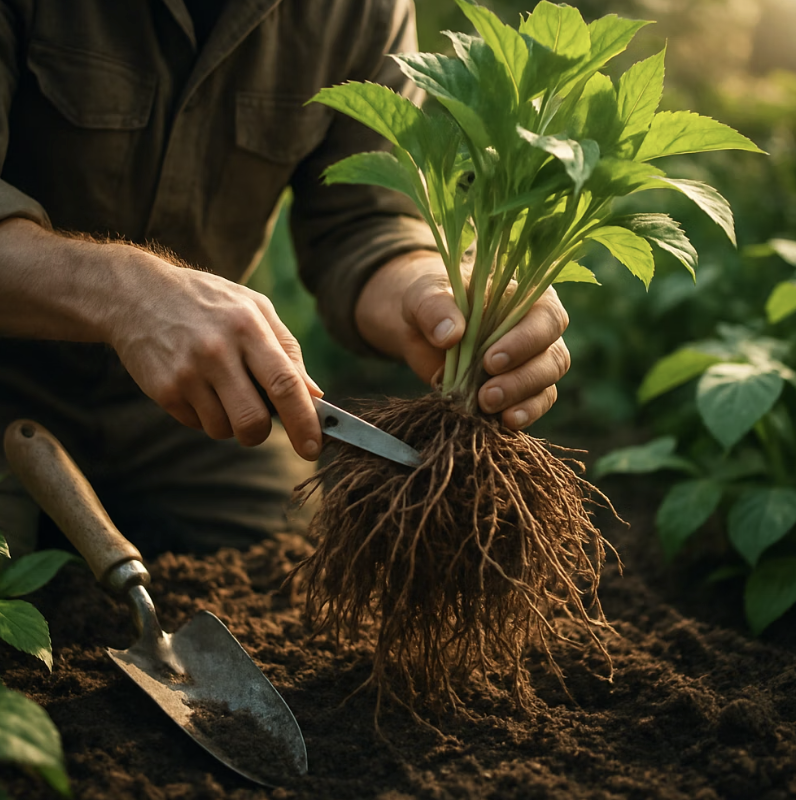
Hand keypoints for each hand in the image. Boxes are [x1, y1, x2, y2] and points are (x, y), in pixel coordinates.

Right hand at [107, 249, 322, 457]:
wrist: (136, 294)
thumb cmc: (209, 302)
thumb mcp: (253, 308)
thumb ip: (287, 350)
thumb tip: (314, 395)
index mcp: (248, 327)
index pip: (285, 384)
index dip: (304, 422)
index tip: (313, 449)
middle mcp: (217, 351)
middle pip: (253, 421)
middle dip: (261, 433)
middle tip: (258, 421)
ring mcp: (187, 372)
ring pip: (224, 430)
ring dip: (230, 422)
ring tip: (220, 388)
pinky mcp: (164, 390)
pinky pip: (198, 425)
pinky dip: (205, 416)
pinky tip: (196, 386)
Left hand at [355, 251, 569, 428]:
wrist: (418, 329)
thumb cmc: (429, 302)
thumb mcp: (424, 296)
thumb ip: (435, 308)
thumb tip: (449, 333)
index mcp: (525, 297)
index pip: (546, 317)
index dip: (525, 341)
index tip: (491, 360)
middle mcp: (537, 330)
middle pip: (553, 357)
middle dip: (522, 379)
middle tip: (487, 394)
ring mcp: (532, 362)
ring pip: (546, 384)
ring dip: (521, 399)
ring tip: (487, 406)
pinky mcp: (519, 390)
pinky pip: (534, 404)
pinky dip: (522, 414)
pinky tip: (503, 422)